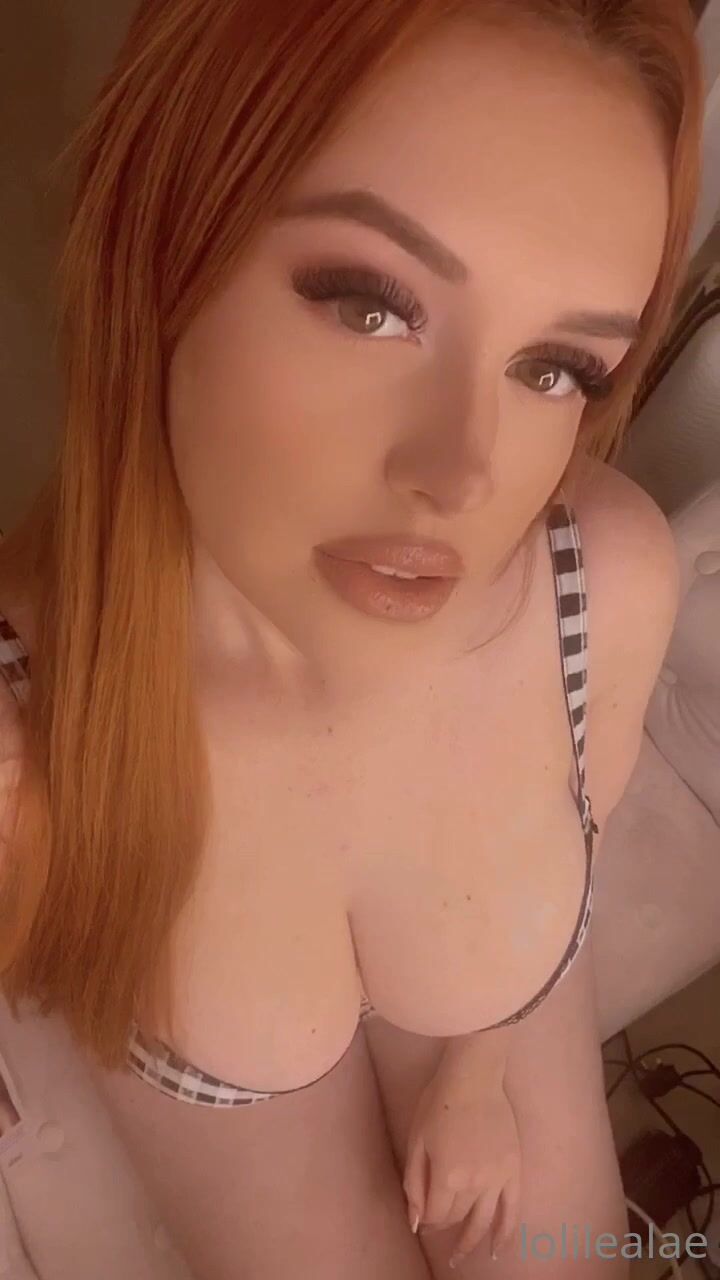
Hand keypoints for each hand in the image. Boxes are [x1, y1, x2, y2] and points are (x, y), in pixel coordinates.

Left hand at [403, 1059, 520, 1266]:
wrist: (474, 1075)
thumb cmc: (438, 1102)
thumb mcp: (416, 1140)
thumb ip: (414, 1183)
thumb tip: (416, 1222)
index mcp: (447, 1176)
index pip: (436, 1214)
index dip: (427, 1218)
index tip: (422, 1216)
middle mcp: (474, 1184)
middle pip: (457, 1216)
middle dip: (444, 1222)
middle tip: (437, 1222)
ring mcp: (497, 1178)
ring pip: (483, 1221)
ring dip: (471, 1242)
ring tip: (460, 1257)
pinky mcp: (514, 1168)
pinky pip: (513, 1209)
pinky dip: (505, 1232)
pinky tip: (497, 1249)